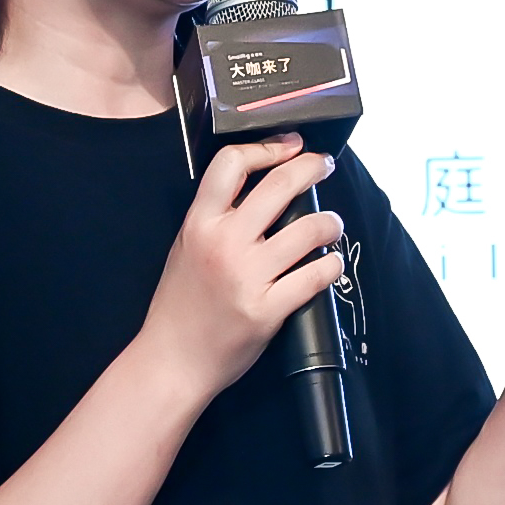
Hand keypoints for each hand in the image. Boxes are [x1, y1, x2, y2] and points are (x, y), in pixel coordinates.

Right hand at [135, 135, 344, 399]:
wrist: (173, 359)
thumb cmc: (179, 305)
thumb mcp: (185, 247)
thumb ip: (215, 218)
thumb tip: (256, 188)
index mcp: (199, 224)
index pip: (232, 164)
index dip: (267, 147)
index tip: (290, 145)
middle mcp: (224, 244)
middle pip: (280, 186)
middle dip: (311, 167)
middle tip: (324, 166)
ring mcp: (248, 276)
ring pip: (307, 230)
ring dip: (330, 223)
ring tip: (332, 225)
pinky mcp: (267, 309)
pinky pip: (314, 276)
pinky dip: (331, 266)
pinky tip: (331, 263)